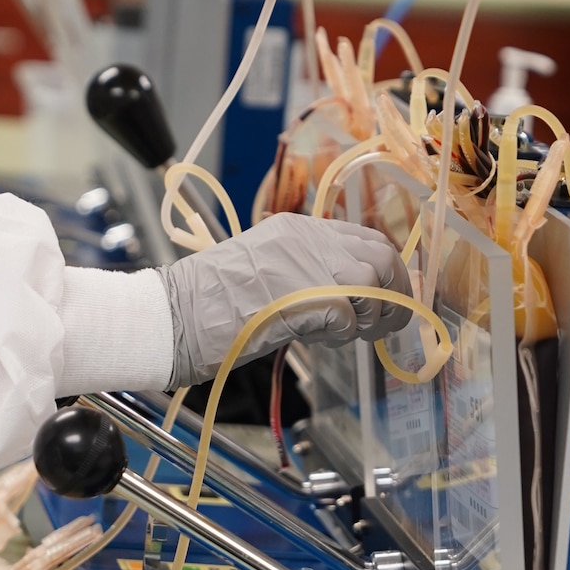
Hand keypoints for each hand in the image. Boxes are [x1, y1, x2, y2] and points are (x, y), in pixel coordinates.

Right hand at [160, 214, 412, 389]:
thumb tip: (350, 299)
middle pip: (381, 256)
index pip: (365, 237)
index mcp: (296, 228)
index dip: (387, 269)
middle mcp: (307, 238)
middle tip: (384, 324)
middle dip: (394, 293)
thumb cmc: (208, 304)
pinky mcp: (307, 297)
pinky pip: (350, 318)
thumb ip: (305, 273)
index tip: (389, 297)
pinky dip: (342, 336)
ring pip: (374, 283)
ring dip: (371, 316)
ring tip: (347, 335)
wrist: (175, 316)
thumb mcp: (263, 272)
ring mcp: (307, 264)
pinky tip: (316, 341)